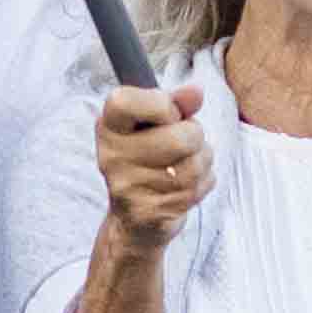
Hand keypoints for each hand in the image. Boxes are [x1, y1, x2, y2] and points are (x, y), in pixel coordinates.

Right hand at [90, 77, 210, 247]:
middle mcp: (112, 156)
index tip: (169, 113)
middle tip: (182, 142)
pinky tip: (183, 186)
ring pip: (195, 164)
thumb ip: (174, 104)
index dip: (161, 104)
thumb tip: (195, 93)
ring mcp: (129, 187)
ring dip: (202, 160)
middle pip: (181, 137)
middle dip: (195, 136)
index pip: (126, 102)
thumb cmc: (147, 160)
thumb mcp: (154, 124)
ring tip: (184, 164)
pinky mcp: (150, 213)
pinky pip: (198, 187)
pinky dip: (202, 184)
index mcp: (109, 127)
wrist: (134, 219)